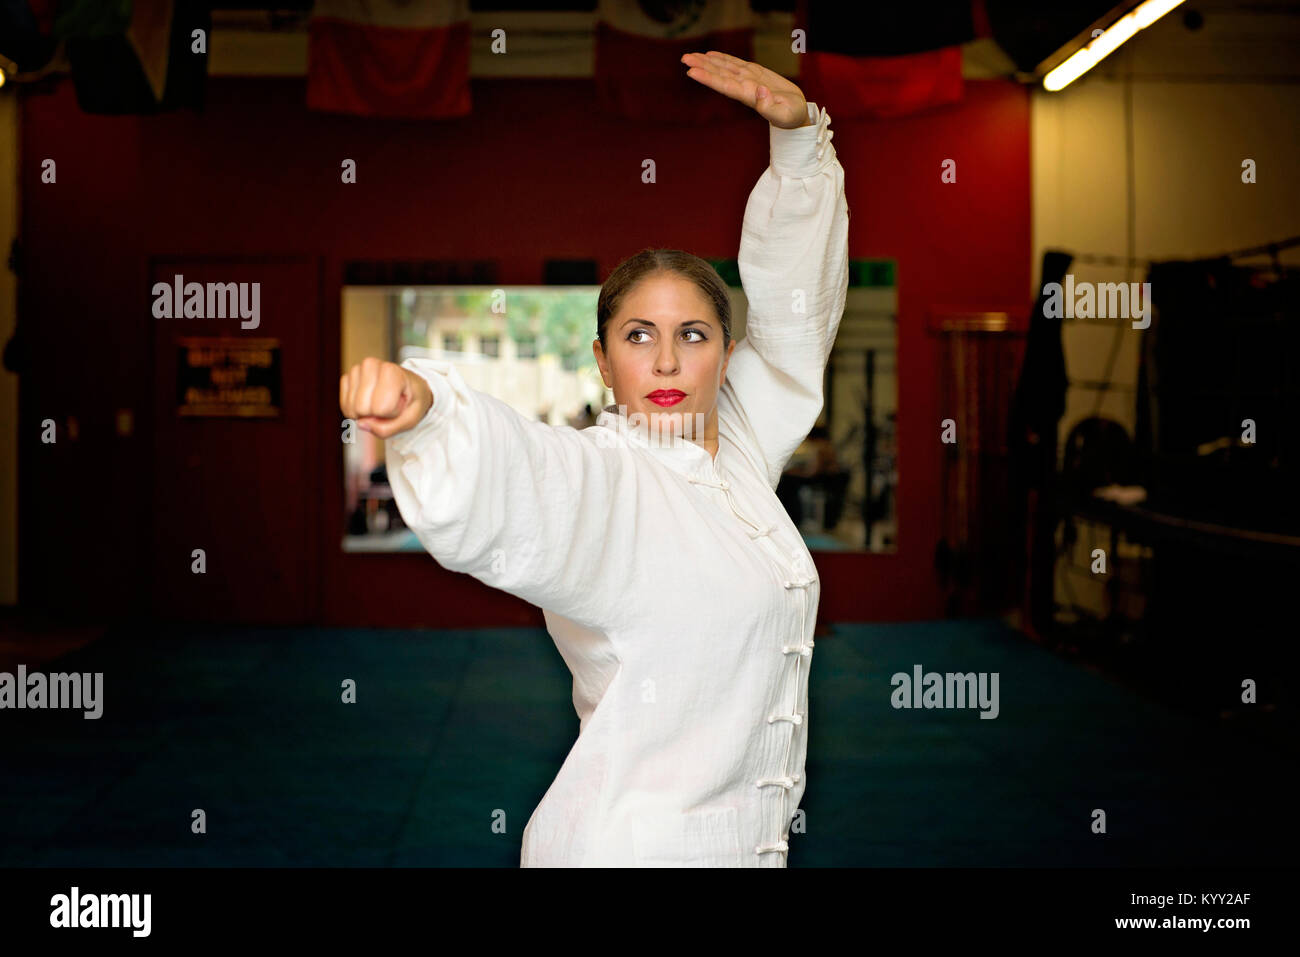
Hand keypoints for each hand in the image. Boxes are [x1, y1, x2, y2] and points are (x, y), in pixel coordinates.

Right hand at [339, 357, 432, 438]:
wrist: (409, 386)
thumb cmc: (411, 401)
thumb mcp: (410, 419)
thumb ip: (388, 428)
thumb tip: (361, 424)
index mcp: (391, 371)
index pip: (381, 408)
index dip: (391, 414)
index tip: (400, 403)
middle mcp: (371, 365)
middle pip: (361, 408)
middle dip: (376, 414)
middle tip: (389, 404)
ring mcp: (356, 370)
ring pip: (351, 408)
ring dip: (366, 414)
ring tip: (380, 402)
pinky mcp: (347, 378)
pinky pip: (345, 406)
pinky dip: (357, 411)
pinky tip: (369, 402)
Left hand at [680, 51, 809, 128]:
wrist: (796, 114)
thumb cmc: (791, 116)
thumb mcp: (785, 114)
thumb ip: (770, 106)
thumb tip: (759, 91)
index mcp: (749, 96)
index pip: (724, 86)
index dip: (708, 78)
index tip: (692, 72)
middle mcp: (744, 87)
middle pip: (719, 75)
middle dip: (702, 66)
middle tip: (684, 58)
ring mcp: (748, 80)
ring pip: (724, 68)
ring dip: (707, 61)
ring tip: (690, 55)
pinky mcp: (755, 74)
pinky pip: (735, 64)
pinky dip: (722, 58)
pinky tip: (711, 54)